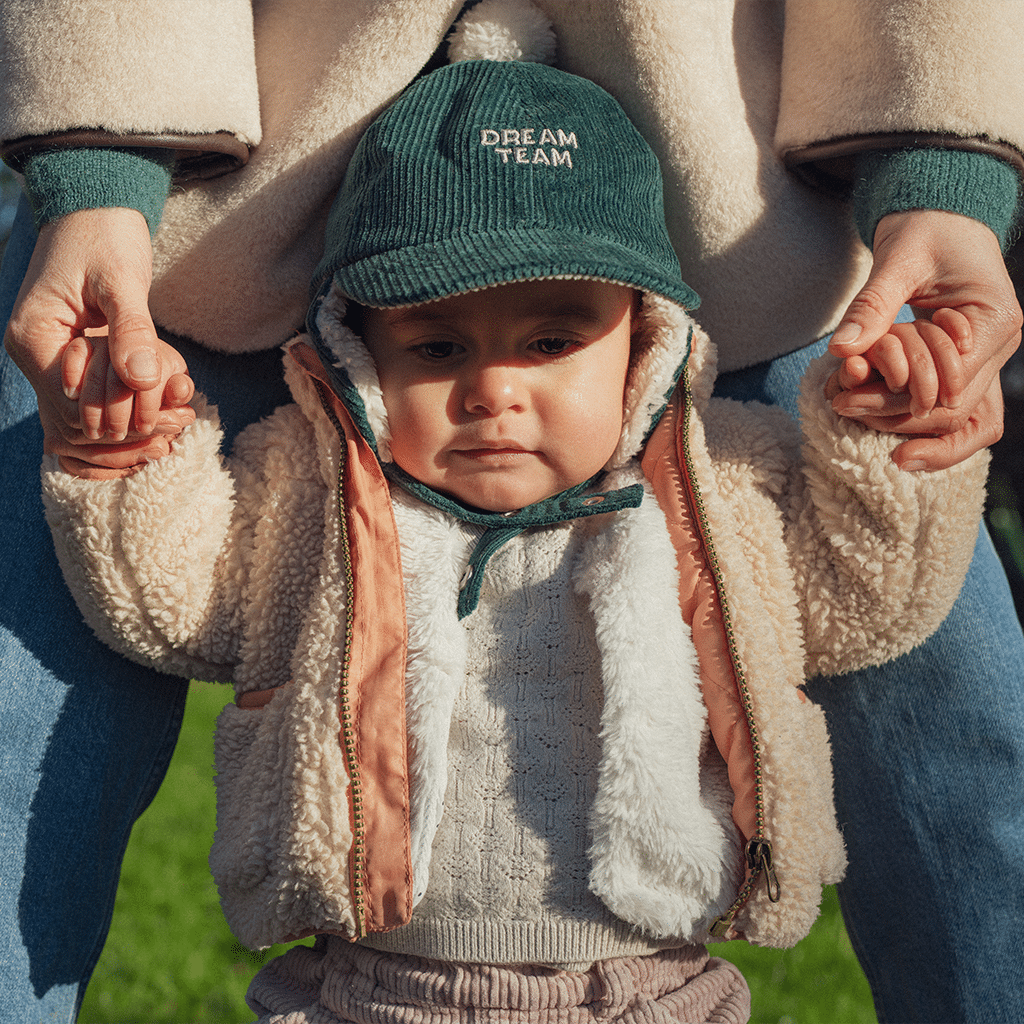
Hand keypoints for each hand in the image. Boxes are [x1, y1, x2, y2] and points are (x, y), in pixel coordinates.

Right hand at [3, 207, 194, 471]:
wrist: (95, 209)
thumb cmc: (105, 235)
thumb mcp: (122, 280)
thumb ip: (132, 329)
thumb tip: (141, 378)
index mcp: (34, 339)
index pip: (75, 408)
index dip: (125, 416)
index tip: (174, 413)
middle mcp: (36, 357)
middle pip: (82, 422)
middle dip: (133, 424)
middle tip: (185, 417)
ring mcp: (52, 360)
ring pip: (91, 418)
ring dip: (135, 420)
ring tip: (183, 414)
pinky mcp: (74, 360)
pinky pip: (100, 400)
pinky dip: (133, 404)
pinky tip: (169, 399)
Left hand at [828, 210, 1020, 469]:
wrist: (943, 216)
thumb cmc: (926, 229)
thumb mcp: (897, 261)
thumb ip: (872, 305)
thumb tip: (841, 349)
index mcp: (995, 320)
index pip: (950, 383)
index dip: (898, 396)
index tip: (847, 398)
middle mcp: (1000, 345)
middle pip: (952, 407)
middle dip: (895, 412)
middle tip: (839, 405)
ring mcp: (986, 355)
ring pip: (950, 413)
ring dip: (900, 416)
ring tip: (847, 407)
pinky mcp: (966, 358)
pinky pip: (941, 397)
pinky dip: (905, 403)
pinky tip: (866, 403)